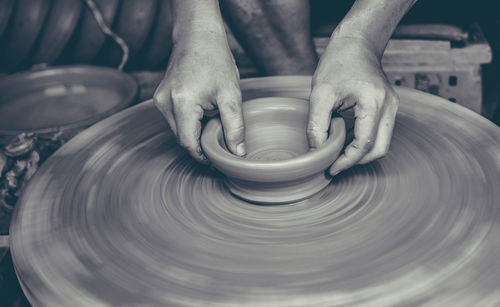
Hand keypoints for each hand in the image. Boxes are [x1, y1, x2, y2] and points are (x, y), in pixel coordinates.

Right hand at [153, 31, 244, 161]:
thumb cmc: (215, 60)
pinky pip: (175, 119)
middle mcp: (164, 103)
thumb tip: (238, 153)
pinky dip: (189, 121)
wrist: (197, 36)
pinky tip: (203, 111)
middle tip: (221, 138)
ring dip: (195, 131)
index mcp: (181, 103)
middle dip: (201, 143)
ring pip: (178, 130)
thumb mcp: (231, 95)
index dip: (203, 156)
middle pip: (182, 138)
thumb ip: (235, 127)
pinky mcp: (160, 97)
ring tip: (213, 118)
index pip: (188, 144)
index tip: (218, 159)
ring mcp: (159, 100)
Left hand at [308, 36, 398, 175]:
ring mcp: (392, 106)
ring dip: (361, 153)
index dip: (347, 161)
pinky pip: (380, 132)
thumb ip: (316, 125)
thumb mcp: (320, 94)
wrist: (356, 43)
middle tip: (334, 165)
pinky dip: (364, 142)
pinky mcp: (389, 107)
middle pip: (379, 149)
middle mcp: (389, 106)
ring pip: (382, 143)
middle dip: (356, 161)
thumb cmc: (338, 63)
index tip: (330, 168)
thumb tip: (316, 152)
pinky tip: (345, 141)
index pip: (365, 144)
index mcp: (374, 102)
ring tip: (337, 153)